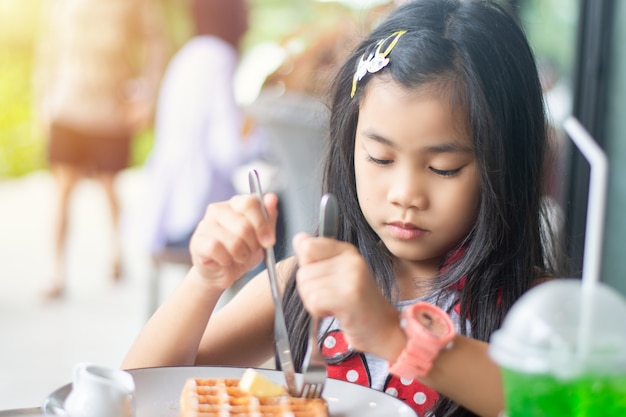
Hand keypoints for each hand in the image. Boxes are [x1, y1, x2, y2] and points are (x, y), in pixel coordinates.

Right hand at [190, 193, 278, 290]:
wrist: (221, 272)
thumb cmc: (241, 251)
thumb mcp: (261, 236)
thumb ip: (268, 217)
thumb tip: (272, 199)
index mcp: (235, 203)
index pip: (250, 203)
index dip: (262, 224)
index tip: (268, 241)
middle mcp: (218, 209)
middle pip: (244, 225)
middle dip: (252, 245)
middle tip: (249, 251)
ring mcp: (205, 224)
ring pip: (233, 241)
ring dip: (241, 255)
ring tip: (238, 257)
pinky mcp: (197, 241)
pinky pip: (216, 249)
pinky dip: (226, 259)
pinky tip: (225, 260)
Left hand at [293, 233, 401, 358]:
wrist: (383, 329)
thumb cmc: (358, 304)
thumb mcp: (337, 275)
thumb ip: (316, 257)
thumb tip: (299, 238)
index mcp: (347, 251)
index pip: (307, 246)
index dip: (307, 269)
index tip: (324, 280)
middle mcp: (351, 260)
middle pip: (303, 272)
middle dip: (310, 291)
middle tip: (332, 299)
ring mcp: (352, 277)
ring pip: (306, 287)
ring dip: (314, 303)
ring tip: (335, 305)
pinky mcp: (349, 296)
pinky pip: (314, 300)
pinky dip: (318, 311)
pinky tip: (335, 312)